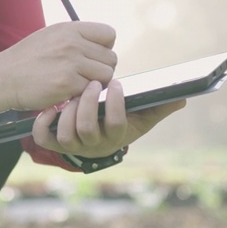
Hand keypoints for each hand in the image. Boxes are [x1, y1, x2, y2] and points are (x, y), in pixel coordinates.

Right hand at [0, 21, 117, 110]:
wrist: (2, 78)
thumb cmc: (27, 59)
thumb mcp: (51, 36)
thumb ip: (77, 38)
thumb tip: (104, 46)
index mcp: (70, 28)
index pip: (109, 34)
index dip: (105, 48)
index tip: (92, 58)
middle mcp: (73, 43)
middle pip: (111, 58)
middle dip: (101, 70)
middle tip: (84, 77)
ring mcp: (71, 63)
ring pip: (106, 76)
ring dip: (95, 84)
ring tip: (77, 85)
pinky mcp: (67, 84)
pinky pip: (91, 91)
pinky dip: (82, 95)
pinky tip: (68, 93)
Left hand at [31, 79, 186, 158]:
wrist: (96, 141)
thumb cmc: (121, 123)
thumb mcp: (141, 117)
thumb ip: (159, 107)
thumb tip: (182, 97)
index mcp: (115, 136)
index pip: (116, 124)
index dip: (116, 104)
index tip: (118, 83)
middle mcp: (93, 144)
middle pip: (87, 129)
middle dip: (89, 103)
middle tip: (93, 82)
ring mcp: (73, 145)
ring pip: (67, 133)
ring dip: (68, 111)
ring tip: (75, 91)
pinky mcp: (54, 142)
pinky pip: (44, 138)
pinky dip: (44, 123)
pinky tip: (52, 107)